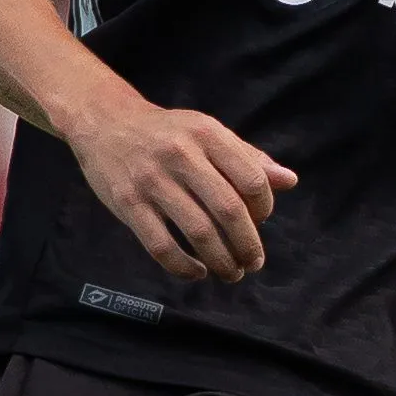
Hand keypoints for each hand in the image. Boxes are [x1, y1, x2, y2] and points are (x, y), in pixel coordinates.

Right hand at [63, 94, 297, 281]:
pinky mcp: (127, 203)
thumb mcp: (209, 133)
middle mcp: (181, 155)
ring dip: (221, 261)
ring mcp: (152, 180)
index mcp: (207, 134)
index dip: (264, 209)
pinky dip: (184, 267)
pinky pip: (161, 246)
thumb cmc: (167, 132)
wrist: (106, 122)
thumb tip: (290, 182)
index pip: (252, 179)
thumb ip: (249, 158)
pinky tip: (197, 272)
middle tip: (254, 263)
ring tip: (232, 273)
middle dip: (248, 245)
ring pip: (198, 232)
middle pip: (228, 210)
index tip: (260, 223)